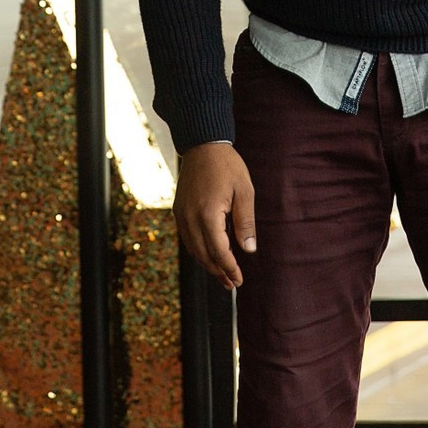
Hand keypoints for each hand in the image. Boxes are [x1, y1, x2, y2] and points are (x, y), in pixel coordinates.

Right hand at [175, 142, 256, 287]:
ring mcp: (181, 214)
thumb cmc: (227, 165)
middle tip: (231, 284)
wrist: (202, 144)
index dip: (229, 268)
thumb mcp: (244, 192)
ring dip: (207, 264)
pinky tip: (208, 254)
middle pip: (203, 255)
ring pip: (193, 249)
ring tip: (222, 275)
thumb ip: (245, 222)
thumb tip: (249, 250)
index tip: (239, 280)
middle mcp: (190, 217)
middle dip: (218, 272)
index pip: (219, 251)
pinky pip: (187, 238)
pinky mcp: (178, 210)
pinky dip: (198, 251)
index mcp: (208, 214)